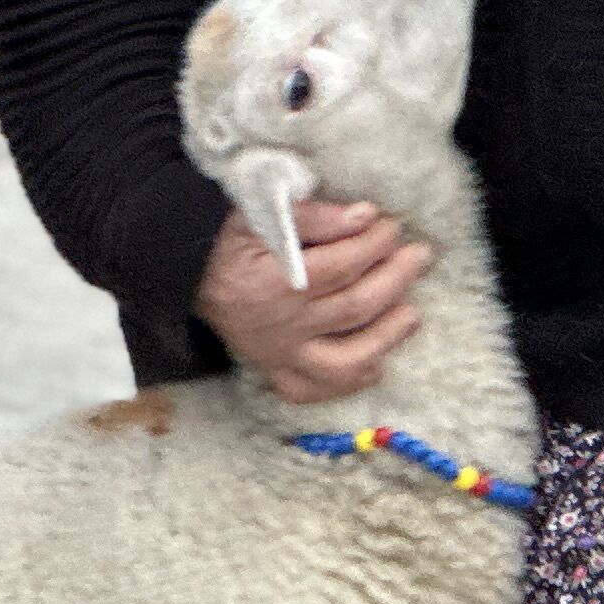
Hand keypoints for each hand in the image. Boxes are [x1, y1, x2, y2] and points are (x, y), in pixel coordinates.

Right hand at [194, 198, 431, 406]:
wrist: (186, 275)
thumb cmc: (227, 239)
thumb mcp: (259, 214)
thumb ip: (312, 216)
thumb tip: (364, 216)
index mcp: (273, 283)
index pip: (341, 267)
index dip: (374, 245)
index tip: (391, 226)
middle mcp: (280, 326)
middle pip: (353, 308)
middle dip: (394, 280)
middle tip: (418, 257)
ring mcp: (279, 354)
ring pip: (345, 359)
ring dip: (386, 338)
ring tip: (411, 314)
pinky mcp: (276, 370)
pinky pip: (316, 389)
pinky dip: (349, 381)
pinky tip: (376, 362)